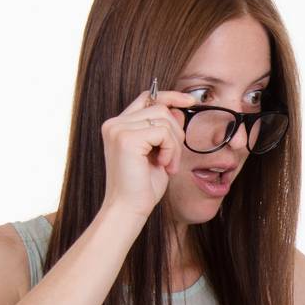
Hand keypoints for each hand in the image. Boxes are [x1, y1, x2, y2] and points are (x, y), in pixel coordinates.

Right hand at [99, 88, 196, 220]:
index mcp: (119, 125)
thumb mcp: (159, 153)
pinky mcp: (126, 138)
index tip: (190, 101)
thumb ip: (165, 130)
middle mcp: (114, 124)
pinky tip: (163, 165)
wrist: (129, 209)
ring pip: (164, 119)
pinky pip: (163, 132)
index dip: (170, 96)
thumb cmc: (143, 186)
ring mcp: (118, 129)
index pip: (147, 98)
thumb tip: (179, 109)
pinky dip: (171, 150)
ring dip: (175, 145)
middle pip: (160, 108)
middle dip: (176, 133)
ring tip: (168, 165)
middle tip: (172, 160)